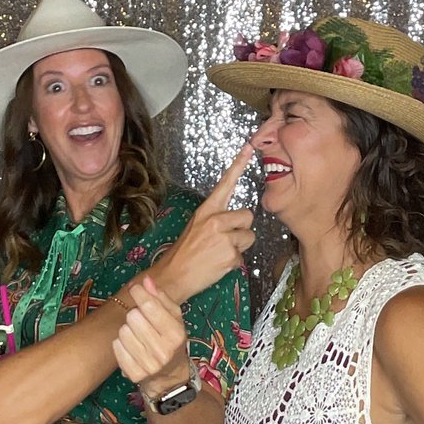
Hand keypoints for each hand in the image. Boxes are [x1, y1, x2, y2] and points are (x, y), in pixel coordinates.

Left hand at [111, 275, 191, 390]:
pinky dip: (120, 344)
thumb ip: (161, 298)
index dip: (139, 294)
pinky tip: (130, 347)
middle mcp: (164, 351)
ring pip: (122, 332)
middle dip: (135, 314)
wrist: (170, 374)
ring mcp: (149, 365)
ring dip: (127, 330)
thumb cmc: (171, 340)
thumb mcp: (174, 318)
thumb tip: (145, 280)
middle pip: (133, 317)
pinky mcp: (134, 374)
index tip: (135, 288)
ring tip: (136, 335)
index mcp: (176, 334)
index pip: (150, 307)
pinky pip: (116, 347)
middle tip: (140, 320)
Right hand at [148, 138, 255, 304]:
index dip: (238, 165)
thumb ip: (217, 218)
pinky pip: (244, 255)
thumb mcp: (197, 227)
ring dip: (239, 246)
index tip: (250, 147)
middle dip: (241, 228)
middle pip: (248, 216)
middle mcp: (216, 220)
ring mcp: (224, 237)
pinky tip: (218, 264)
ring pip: (249, 236)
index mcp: (206, 211)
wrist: (173, 276)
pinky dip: (234, 261)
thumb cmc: (185, 252)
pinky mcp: (230, 254)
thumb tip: (239, 216)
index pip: (225, 184)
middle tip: (224, 240)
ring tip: (219, 252)